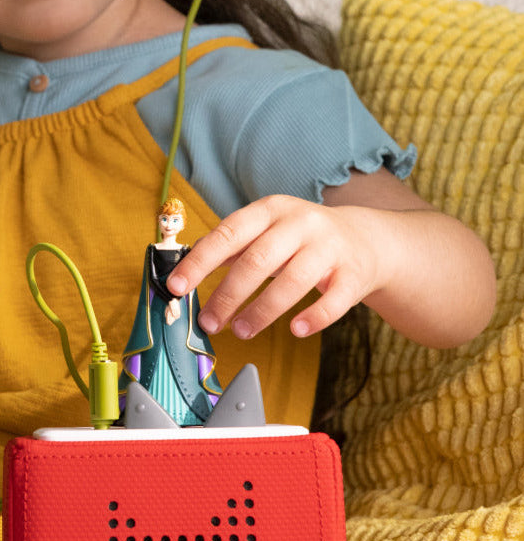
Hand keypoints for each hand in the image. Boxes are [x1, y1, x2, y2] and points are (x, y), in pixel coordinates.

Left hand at [166, 195, 386, 339]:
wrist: (364, 239)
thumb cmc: (300, 239)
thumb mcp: (266, 229)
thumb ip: (230, 246)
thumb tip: (185, 267)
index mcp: (269, 210)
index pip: (227, 233)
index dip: (199, 261)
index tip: (176, 286)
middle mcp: (299, 224)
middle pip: (257, 261)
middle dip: (227, 295)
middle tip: (208, 322)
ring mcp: (329, 247)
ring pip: (292, 282)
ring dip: (261, 311)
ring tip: (240, 330)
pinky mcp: (353, 274)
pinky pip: (334, 300)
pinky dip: (313, 317)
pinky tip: (295, 330)